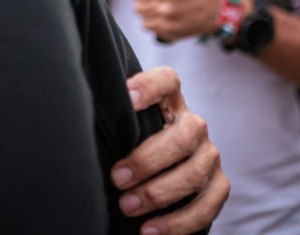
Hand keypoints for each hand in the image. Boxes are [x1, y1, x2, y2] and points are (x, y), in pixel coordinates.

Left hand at [113, 67, 228, 233]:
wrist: (163, 177)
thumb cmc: (135, 148)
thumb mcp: (126, 131)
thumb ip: (115, 124)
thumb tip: (80, 124)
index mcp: (170, 104)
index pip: (168, 81)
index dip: (150, 86)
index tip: (126, 98)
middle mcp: (194, 126)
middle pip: (183, 136)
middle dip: (147, 160)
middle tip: (117, 178)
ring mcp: (209, 157)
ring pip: (194, 173)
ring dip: (158, 193)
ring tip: (127, 207)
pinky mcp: (218, 187)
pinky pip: (206, 207)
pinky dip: (176, 223)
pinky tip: (149, 230)